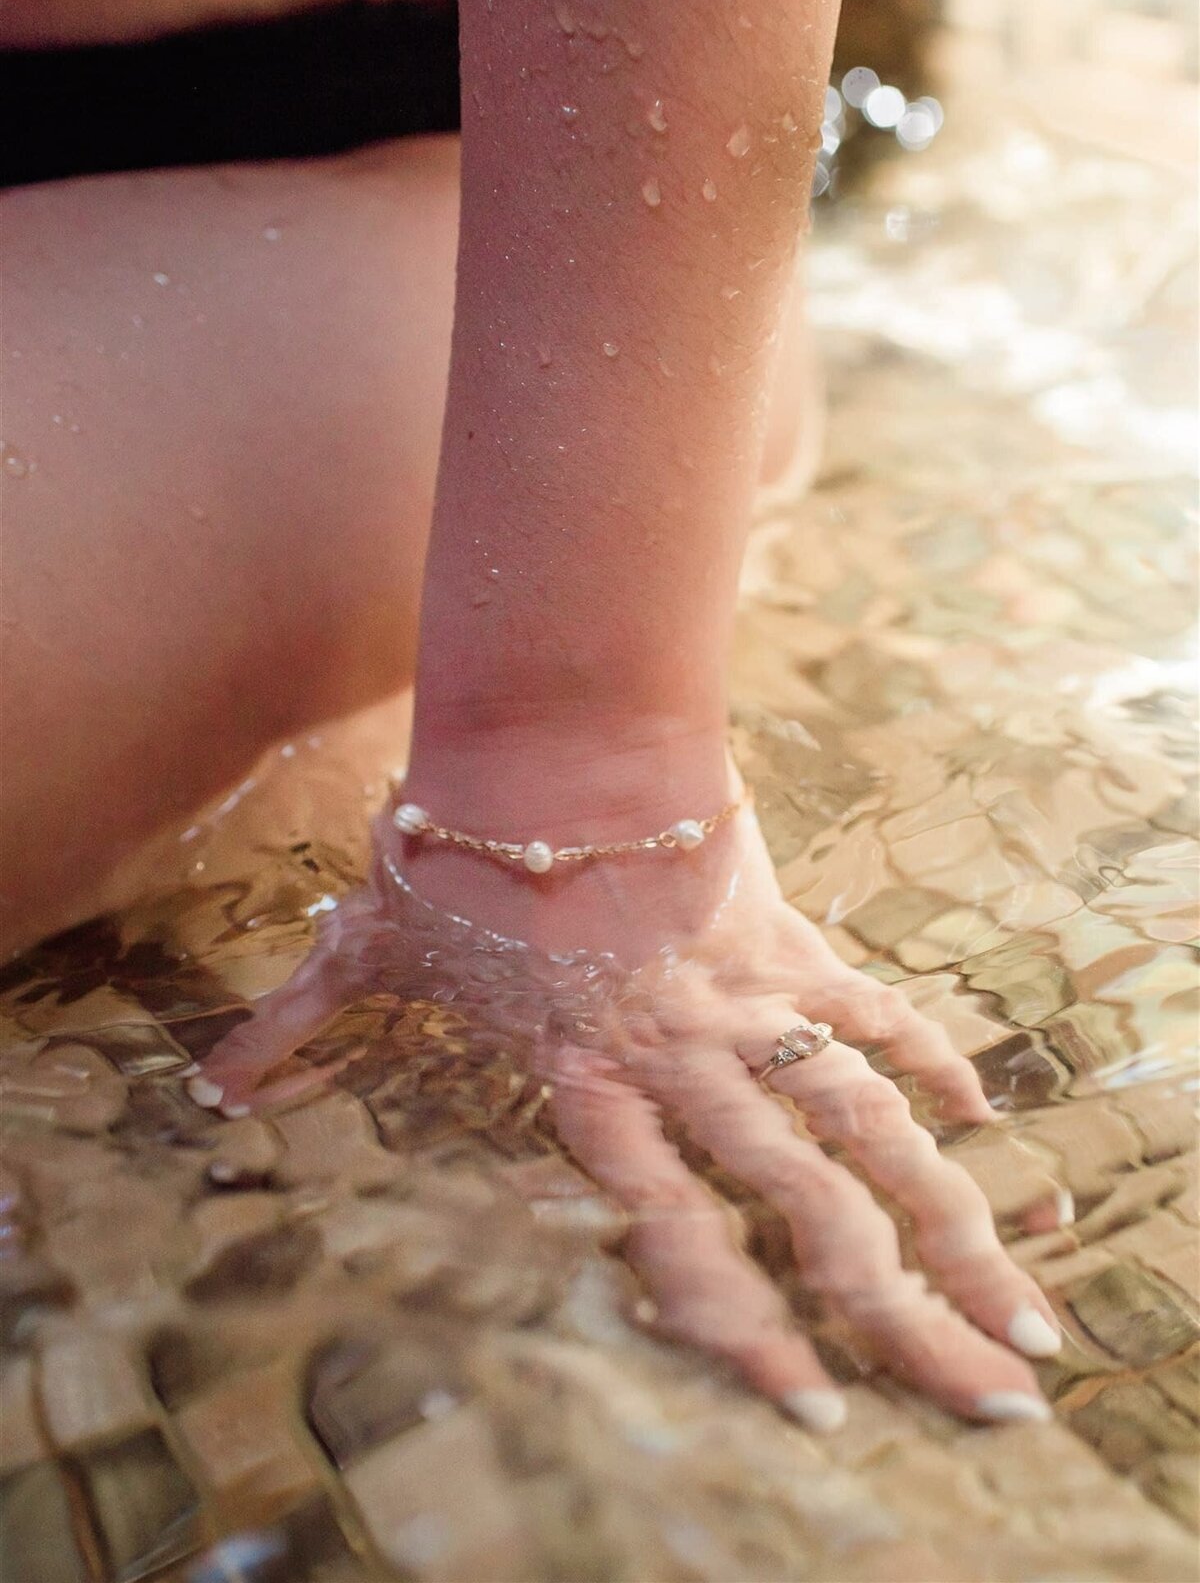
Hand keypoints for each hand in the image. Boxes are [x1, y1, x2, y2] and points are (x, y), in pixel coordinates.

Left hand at [190, 788, 1060, 1430]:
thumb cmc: (449, 844)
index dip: (735, 1318)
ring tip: (1016, 1292)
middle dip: (895, 1300)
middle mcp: (680, 1058)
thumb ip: (295, 1025)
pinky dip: (923, 1054)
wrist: (548, 736)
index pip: (671, 1226)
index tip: (802, 1396)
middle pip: (803, 1196)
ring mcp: (741, 997)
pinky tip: (977, 1113)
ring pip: (861, 1116)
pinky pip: (866, 1004)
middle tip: (985, 1390)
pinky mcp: (778, 936)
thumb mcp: (367, 946)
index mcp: (585, 1078)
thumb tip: (206, 1083)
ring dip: (946, 1205)